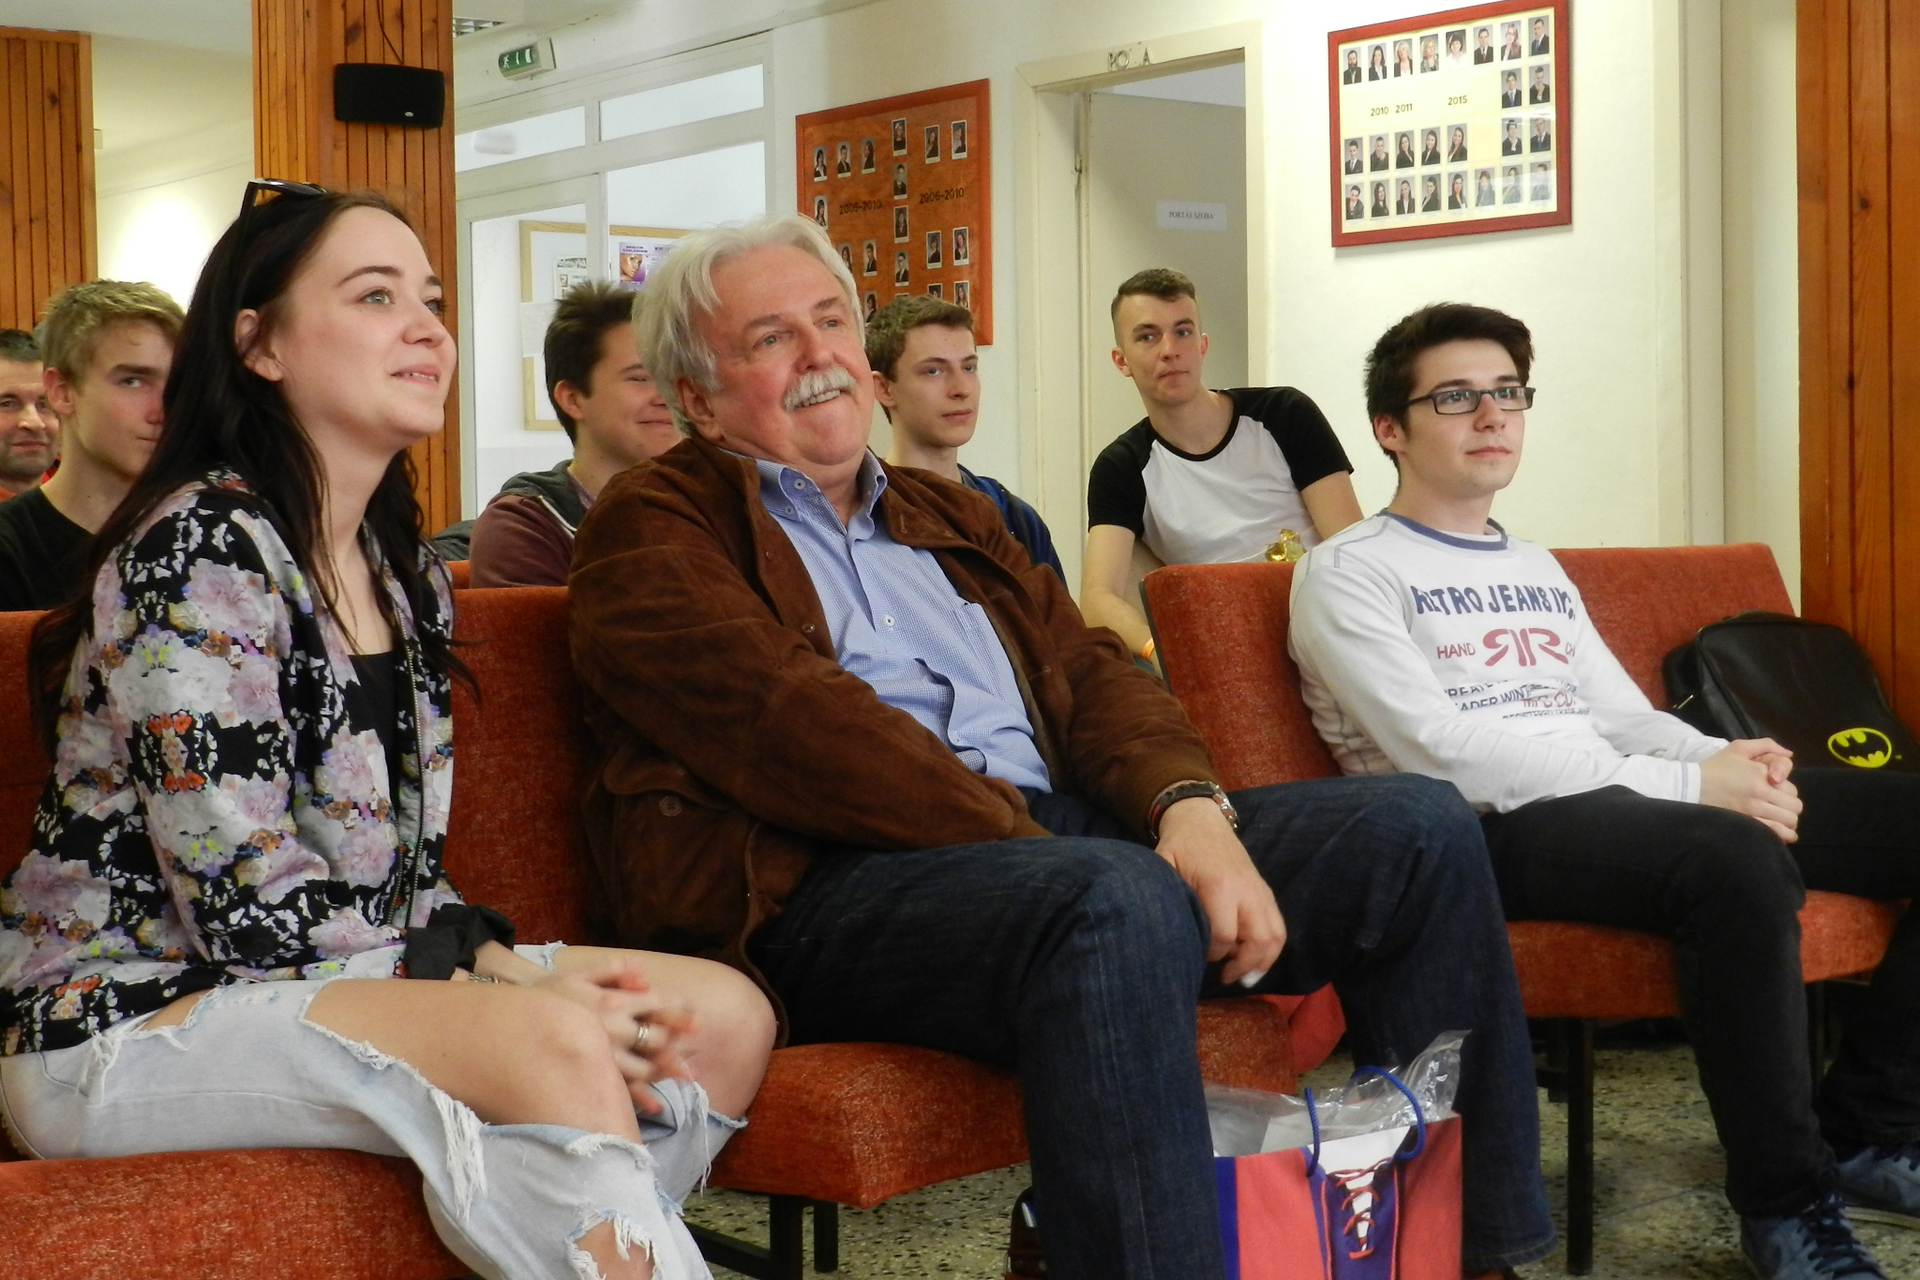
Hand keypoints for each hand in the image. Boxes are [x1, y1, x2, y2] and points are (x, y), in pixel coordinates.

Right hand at [534, 956, 695, 1111]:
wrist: (507, 1026)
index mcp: (611, 1002)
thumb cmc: (546, 997)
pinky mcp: (591, 1077)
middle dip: (680, 1041)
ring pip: (644, 1067)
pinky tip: (657, 1106)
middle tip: (697, 1045)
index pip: (656, 1003)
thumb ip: (612, 969)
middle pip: (657, 1037)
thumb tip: (642, 973)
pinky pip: (619, 1091)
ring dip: (668, 1069)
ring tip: (688, 1073)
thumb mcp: (577, 974)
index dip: (679, 1009)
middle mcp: (612, 1030)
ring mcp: (603, 1057)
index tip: (696, 1017)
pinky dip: (640, 1099)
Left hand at [1153, 796, 1285, 985]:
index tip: (1197, 953)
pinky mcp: (1266, 892)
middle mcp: (1246, 890)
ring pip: (1276, 935)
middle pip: (1259, 939)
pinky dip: (1271, 948)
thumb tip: (1172, 939)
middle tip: (1225, 977)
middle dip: (1243, 965)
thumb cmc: (1178, 847)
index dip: (1212, 953)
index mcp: (1218, 885)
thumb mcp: (1163, 869)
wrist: (1201, 820)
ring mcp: (1260, 890)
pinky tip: (1255, 962)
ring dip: (1263, 962)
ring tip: (1243, 977)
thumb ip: (1170, 901)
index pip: (1224, 935)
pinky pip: (1279, 925)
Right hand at [1699, 740, 1800, 841]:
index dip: (1787, 792)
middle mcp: (1761, 793)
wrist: (1691, 786)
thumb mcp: (1739, 748)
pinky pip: (1776, 833)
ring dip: (1788, 822)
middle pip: (1794, 807)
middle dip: (1790, 808)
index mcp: (1762, 774)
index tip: (1776, 793)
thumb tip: (1790, 754)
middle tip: (1781, 809)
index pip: (1792, 789)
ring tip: (1782, 822)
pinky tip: (1783, 834)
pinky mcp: (1746, 824)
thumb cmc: (1716, 767)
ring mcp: (1754, 810)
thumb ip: (1767, 745)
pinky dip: (1784, 835)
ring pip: (1788, 821)